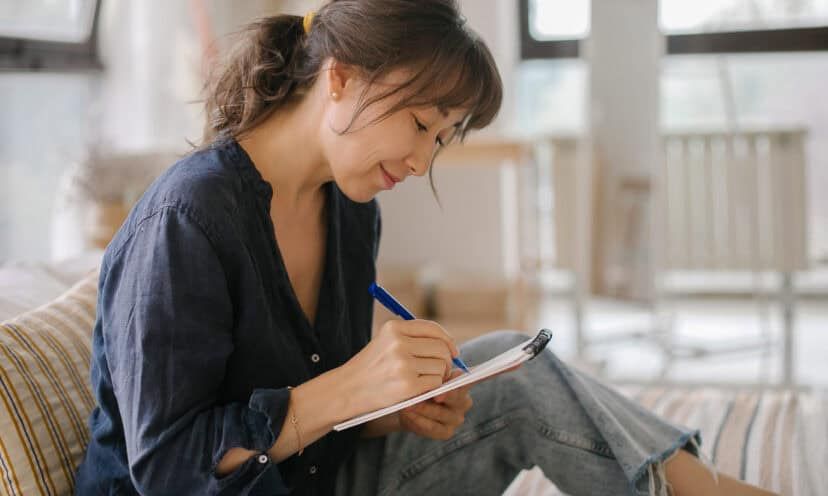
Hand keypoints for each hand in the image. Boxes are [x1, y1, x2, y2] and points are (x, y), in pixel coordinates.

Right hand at [340, 319, 458, 415]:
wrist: (347, 390)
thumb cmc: (370, 368)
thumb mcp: (386, 343)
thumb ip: (414, 340)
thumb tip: (450, 347)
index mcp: (394, 328)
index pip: (432, 328)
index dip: (447, 340)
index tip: (453, 351)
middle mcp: (398, 342)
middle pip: (441, 348)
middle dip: (446, 361)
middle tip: (441, 371)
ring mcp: (403, 364)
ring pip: (441, 366)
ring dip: (439, 376)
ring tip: (425, 382)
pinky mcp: (407, 385)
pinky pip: (436, 383)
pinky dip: (433, 388)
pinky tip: (420, 390)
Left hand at [398, 359, 525, 439]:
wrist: (398, 404)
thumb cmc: (412, 384)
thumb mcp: (421, 374)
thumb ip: (435, 371)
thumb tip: (454, 372)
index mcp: (462, 382)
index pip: (485, 374)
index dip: (502, 368)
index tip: (518, 361)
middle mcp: (464, 400)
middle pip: (459, 396)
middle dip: (443, 395)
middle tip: (429, 394)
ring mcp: (455, 418)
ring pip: (443, 414)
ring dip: (424, 409)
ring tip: (408, 404)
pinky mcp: (445, 432)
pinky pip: (435, 428)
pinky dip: (421, 422)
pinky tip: (409, 415)